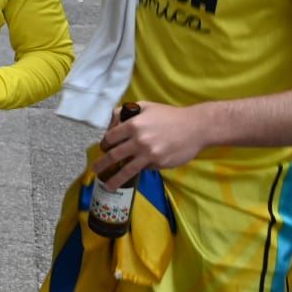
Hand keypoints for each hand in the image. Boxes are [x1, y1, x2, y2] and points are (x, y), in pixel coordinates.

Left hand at [92, 101, 206, 186]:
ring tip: (107, 185)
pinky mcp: (159, 164)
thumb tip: (112, 124)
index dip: (104, 143)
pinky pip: (145, 168)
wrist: (196, 127)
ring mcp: (149, 154)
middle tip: (95, 170)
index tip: (103, 148)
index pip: (110, 138)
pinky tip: (139, 168)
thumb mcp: (146, 106)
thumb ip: (126, 112)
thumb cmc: (169, 115)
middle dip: (102, 164)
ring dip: (114, 179)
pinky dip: (140, 168)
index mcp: (133, 125)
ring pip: (126, 169)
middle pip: (114, 156)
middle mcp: (139, 141)